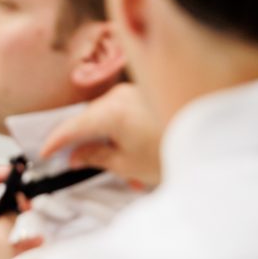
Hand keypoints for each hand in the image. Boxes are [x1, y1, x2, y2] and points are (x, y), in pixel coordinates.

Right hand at [40, 83, 162, 186]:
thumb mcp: (125, 165)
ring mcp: (133, 93)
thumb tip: (74, 156)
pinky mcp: (145, 96)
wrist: (212, 144)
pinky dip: (116, 131)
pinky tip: (124, 152)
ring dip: (100, 137)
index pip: (72, 126)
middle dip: (79, 141)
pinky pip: (120, 113)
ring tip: (106, 164)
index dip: (54, 141)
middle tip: (70, 161)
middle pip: (87, 118)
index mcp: (111, 111)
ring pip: (104, 116)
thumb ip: (94, 157)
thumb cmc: (171, 154)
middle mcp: (119, 96)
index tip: (44, 153)